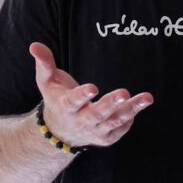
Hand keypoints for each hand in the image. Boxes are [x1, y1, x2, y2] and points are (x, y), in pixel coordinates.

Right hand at [30, 42, 152, 148]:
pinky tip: (139, 105)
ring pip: (114, 122)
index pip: (73, 102)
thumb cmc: (56, 99)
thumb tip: (34, 45)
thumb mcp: (47, 81)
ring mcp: (95, 132)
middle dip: (111, 104)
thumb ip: (44, 63)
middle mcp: (81, 121)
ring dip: (131, 110)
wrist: (61, 132)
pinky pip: (121, 129)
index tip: (93, 87)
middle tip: (124, 93)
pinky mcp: (107, 137)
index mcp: (66, 107)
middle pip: (97, 114)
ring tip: (147, 98)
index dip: (82, 95)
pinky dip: (130, 119)